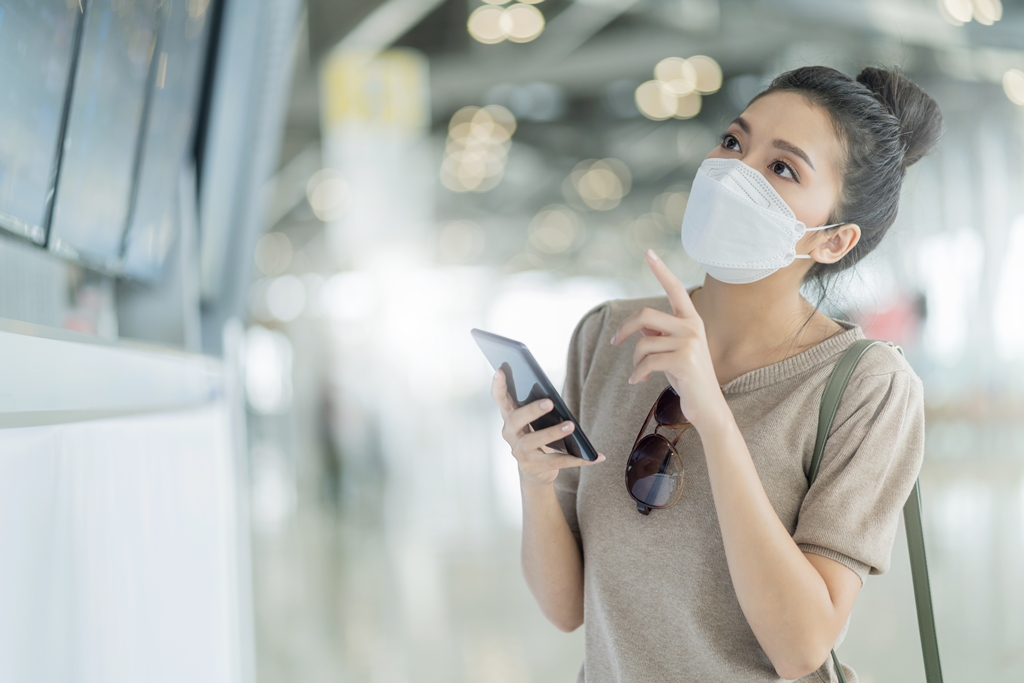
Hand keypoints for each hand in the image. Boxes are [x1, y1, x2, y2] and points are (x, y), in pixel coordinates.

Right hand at [491, 369, 604, 486]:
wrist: (536, 471)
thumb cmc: (537, 437)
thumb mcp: (534, 422)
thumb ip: (537, 408)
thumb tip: (553, 398)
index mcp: (510, 417)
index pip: (501, 399)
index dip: (498, 386)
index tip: (500, 370)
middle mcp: (511, 434)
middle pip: (516, 419)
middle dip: (531, 410)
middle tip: (549, 402)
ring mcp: (520, 452)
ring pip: (533, 441)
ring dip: (553, 433)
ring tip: (571, 426)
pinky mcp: (532, 467)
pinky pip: (556, 461)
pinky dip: (576, 459)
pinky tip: (593, 457)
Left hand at [610, 250, 727, 430]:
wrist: (707, 407)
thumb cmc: (687, 377)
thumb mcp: (673, 351)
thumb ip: (659, 334)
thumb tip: (639, 327)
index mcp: (691, 320)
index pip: (675, 289)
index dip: (661, 270)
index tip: (648, 252)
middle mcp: (693, 327)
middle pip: (645, 314)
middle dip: (624, 328)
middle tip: (615, 342)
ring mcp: (690, 343)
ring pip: (643, 343)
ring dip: (634, 362)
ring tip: (640, 373)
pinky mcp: (684, 361)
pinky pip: (646, 362)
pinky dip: (637, 374)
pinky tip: (638, 382)